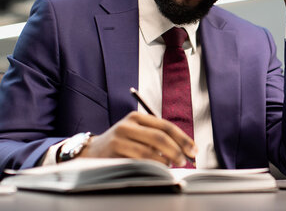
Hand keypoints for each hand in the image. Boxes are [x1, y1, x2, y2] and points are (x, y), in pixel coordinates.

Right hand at [79, 111, 196, 166]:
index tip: (193, 150)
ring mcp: (120, 138)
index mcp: (137, 117)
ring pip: (150, 150)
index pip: (165, 126)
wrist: (92, 151)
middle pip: (159, 137)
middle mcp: (128, 124)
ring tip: (171, 165)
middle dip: (177, 150)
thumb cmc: (121, 143)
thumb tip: (184, 148)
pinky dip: (152, 165)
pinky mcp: (114, 151)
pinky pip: (138, 160)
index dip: (182, 138)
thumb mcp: (137, 133)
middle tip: (185, 160)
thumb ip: (157, 136)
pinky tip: (157, 168)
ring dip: (165, 160)